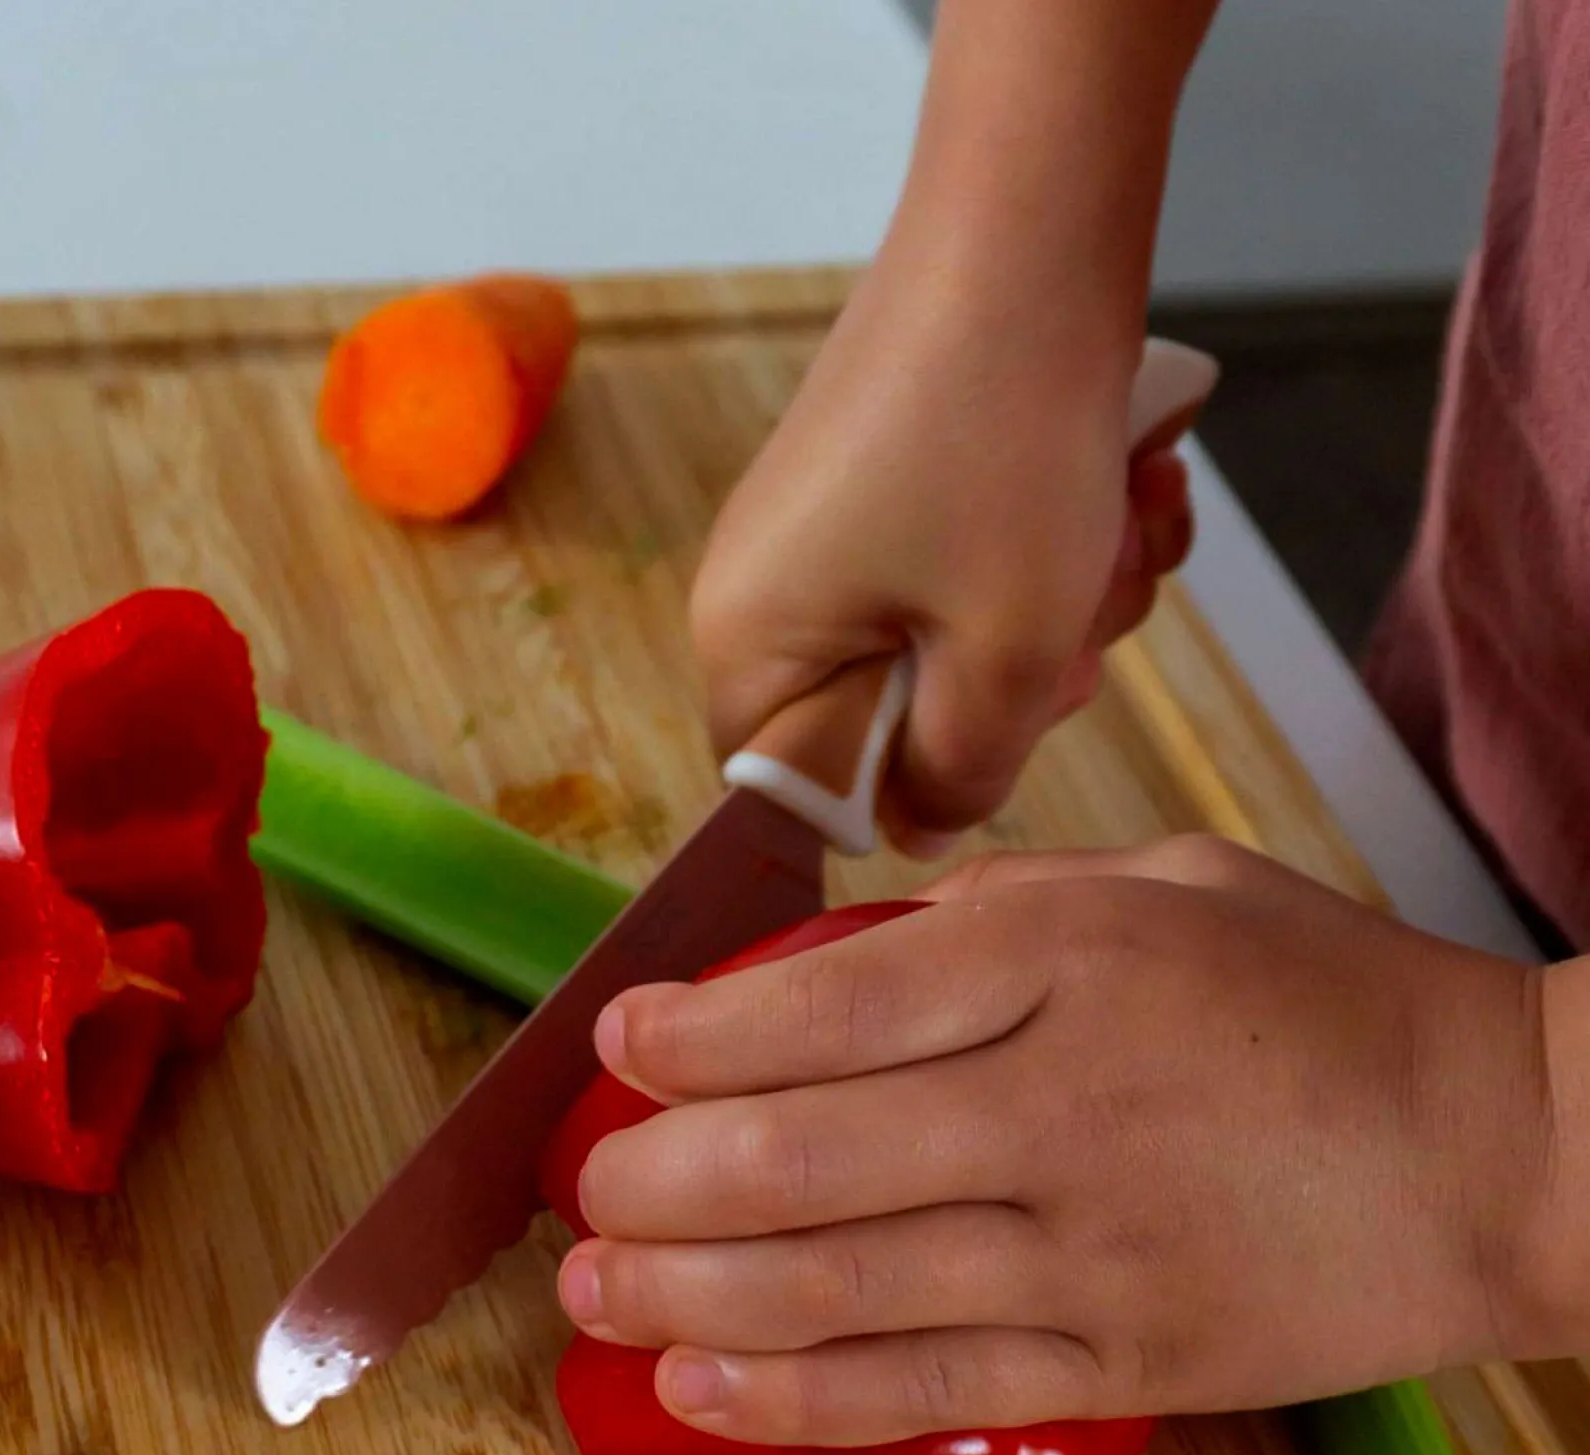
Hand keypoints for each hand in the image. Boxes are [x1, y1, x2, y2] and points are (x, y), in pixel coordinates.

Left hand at [558, 840, 1560, 1447]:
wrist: (1508, 1150)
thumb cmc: (1330, 995)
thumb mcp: (1170, 884)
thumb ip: (1004, 899)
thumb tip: (863, 945)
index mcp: (1068, 961)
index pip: (829, 1006)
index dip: (697, 1033)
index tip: (622, 1041)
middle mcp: (1062, 1104)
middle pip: (801, 1156)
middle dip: (656, 1175)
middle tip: (585, 1181)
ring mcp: (1090, 1252)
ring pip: (838, 1285)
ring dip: (685, 1290)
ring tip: (598, 1285)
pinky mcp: (1124, 1366)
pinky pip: (927, 1389)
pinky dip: (795, 1394)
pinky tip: (699, 1381)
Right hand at [690, 246, 1195, 857]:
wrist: (1030, 225)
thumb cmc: (1004, 448)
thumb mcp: (1006, 657)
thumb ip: (961, 776)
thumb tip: (922, 828)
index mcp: (746, 640)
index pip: (791, 791)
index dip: (899, 789)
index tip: (993, 737)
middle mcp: (762, 582)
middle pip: (885, 716)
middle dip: (1008, 687)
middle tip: (1074, 624)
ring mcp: (826, 521)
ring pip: (946, 638)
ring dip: (1054, 608)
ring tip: (1108, 524)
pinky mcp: (887, 473)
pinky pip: (962, 562)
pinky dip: (1048, 544)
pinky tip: (1108, 483)